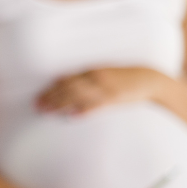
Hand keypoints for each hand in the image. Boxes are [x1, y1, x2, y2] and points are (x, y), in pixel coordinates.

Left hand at [37, 67, 166, 115]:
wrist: (149, 79)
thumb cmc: (122, 77)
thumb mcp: (101, 72)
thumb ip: (81, 76)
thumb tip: (59, 79)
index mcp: (92, 70)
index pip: (67, 80)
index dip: (52, 89)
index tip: (39, 96)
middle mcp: (96, 78)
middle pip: (68, 88)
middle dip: (52, 97)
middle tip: (37, 106)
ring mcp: (105, 89)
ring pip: (78, 96)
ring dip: (61, 104)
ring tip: (47, 111)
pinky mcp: (114, 100)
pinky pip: (96, 106)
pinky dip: (84, 111)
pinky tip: (72, 117)